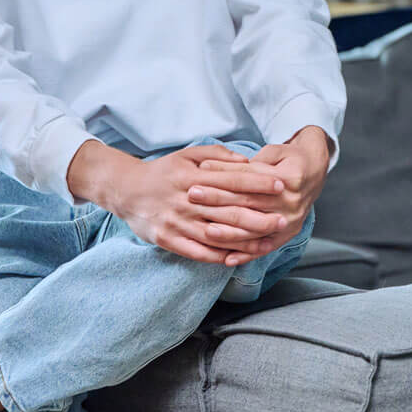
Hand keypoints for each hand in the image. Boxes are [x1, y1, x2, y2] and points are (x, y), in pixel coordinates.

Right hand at [106, 144, 288, 264]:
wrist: (127, 190)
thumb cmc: (165, 170)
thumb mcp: (189, 153)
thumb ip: (218, 155)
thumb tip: (246, 161)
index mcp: (194, 176)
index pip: (232, 180)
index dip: (258, 183)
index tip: (280, 186)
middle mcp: (187, 200)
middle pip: (229, 210)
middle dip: (259, 216)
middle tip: (283, 219)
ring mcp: (178, 222)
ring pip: (217, 235)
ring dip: (244, 240)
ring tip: (268, 242)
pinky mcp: (169, 240)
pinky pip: (198, 252)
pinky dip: (219, 256)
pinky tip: (237, 259)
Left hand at [188, 126, 330, 263]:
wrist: (316, 170)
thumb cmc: (290, 158)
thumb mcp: (274, 151)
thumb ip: (248, 163)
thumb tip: (215, 167)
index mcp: (288, 178)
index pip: (248, 179)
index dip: (222, 176)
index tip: (199, 174)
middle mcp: (291, 203)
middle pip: (247, 204)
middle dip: (216, 201)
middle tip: (192, 196)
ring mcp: (291, 221)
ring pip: (253, 231)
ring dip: (227, 233)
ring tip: (203, 230)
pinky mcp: (288, 234)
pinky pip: (264, 248)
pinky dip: (245, 255)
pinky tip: (226, 259)